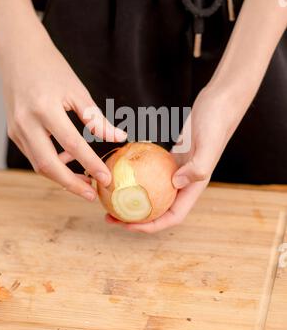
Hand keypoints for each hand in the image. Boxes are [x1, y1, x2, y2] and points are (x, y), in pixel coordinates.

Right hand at [0, 16, 125, 200]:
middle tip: (91, 194)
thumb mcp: (78, 91)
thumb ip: (96, 119)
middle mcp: (26, 122)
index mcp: (45, 109)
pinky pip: (33, 155)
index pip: (72, 145)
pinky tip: (67, 158)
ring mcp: (17, 129)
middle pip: (48, 165)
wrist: (19, 53)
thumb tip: (118, 138)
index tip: (107, 179)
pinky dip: (50, 162)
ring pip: (38, 164)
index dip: (91, 164)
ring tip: (84, 179)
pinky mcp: (14, 131)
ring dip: (61, 176)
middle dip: (71, 184)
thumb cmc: (51, 68)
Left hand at [106, 84, 245, 232]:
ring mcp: (178, 170)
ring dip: (134, 199)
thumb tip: (175, 184)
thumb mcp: (209, 144)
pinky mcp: (172, 157)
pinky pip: (151, 171)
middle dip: (136, 218)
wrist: (219, 103)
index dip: (151, 226)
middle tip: (110, 216)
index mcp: (195, 186)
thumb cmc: (217, 122)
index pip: (172, 216)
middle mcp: (186, 183)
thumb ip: (198, 167)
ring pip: (153, 191)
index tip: (127, 225)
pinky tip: (120, 171)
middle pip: (159, 209)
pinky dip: (137, 175)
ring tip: (111, 198)